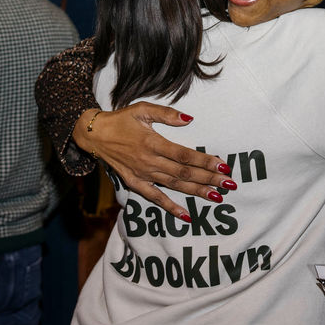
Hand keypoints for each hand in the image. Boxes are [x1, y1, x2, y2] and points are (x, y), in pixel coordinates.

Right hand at [73, 101, 234, 220]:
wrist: (94, 134)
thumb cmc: (121, 120)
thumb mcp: (142, 109)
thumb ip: (166, 114)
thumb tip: (189, 119)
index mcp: (153, 142)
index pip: (184, 155)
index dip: (205, 161)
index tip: (223, 165)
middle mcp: (149, 161)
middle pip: (184, 172)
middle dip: (209, 178)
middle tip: (229, 183)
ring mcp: (143, 174)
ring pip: (175, 185)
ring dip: (197, 192)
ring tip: (217, 197)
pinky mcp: (135, 183)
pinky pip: (155, 198)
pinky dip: (171, 207)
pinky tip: (186, 215)